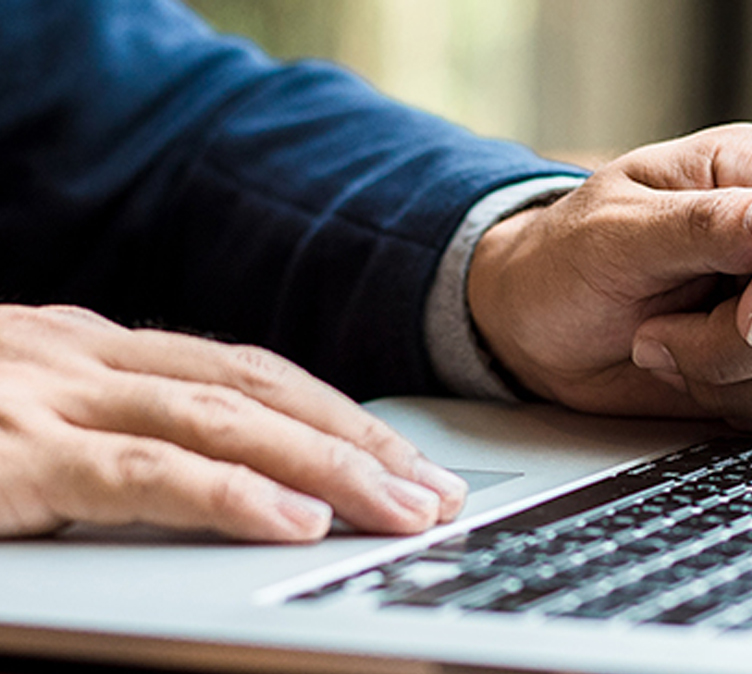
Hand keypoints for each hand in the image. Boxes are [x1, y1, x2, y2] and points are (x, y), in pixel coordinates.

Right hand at [0, 305, 466, 541]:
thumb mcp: (17, 415)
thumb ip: (105, 434)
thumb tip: (206, 475)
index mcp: (97, 351)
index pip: (249, 375)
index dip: (340, 417)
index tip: (407, 460)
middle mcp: (87, 359)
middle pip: (260, 391)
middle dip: (359, 442)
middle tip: (437, 492)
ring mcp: (52, 399)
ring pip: (226, 422)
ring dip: (328, 466)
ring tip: (400, 510)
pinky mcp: (14, 456)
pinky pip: (143, 473)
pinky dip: (231, 495)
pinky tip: (295, 520)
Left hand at [469, 123, 751, 432]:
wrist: (536, 328)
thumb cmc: (567, 260)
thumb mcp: (616, 231)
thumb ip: (707, 224)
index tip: (749, 306)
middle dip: (744, 339)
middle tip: (658, 333)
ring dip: (730, 375)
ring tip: (658, 347)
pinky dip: (742, 409)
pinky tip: (684, 379)